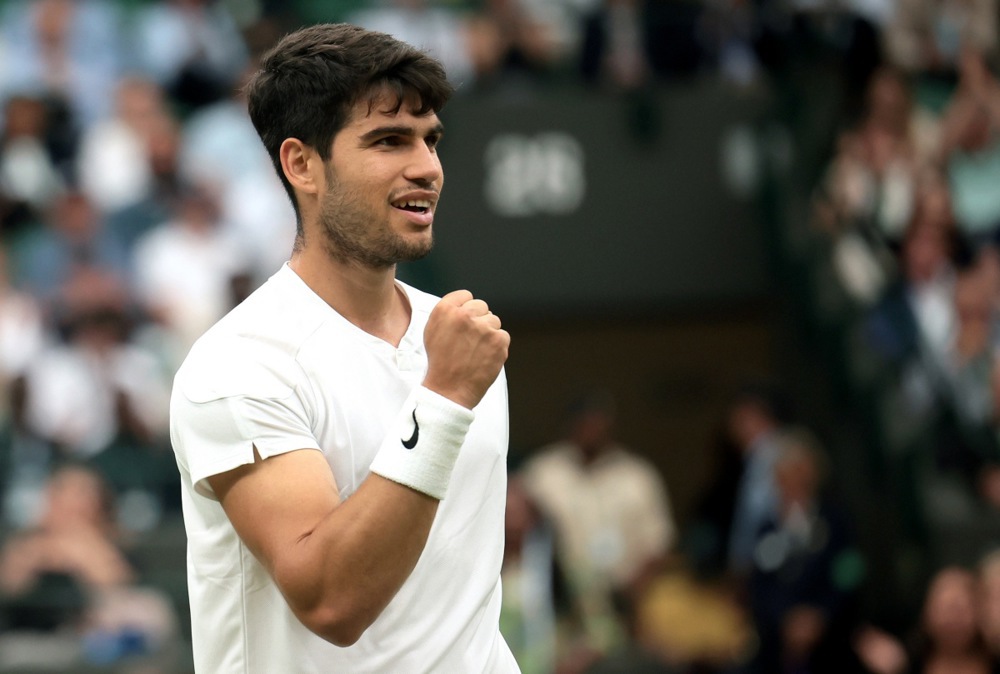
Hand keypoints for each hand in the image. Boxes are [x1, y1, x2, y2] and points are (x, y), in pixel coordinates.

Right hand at [423, 290, 508, 408]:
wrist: (448, 390)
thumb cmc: (440, 362)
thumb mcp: (432, 331)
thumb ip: (448, 313)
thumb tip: (465, 303)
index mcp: (446, 309)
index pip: (466, 296)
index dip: (466, 309)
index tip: (464, 322)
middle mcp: (465, 315)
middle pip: (482, 306)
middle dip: (478, 320)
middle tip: (470, 340)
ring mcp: (484, 327)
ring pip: (494, 321)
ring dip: (488, 333)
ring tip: (475, 351)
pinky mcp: (499, 341)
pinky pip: (503, 336)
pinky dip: (497, 346)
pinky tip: (484, 357)